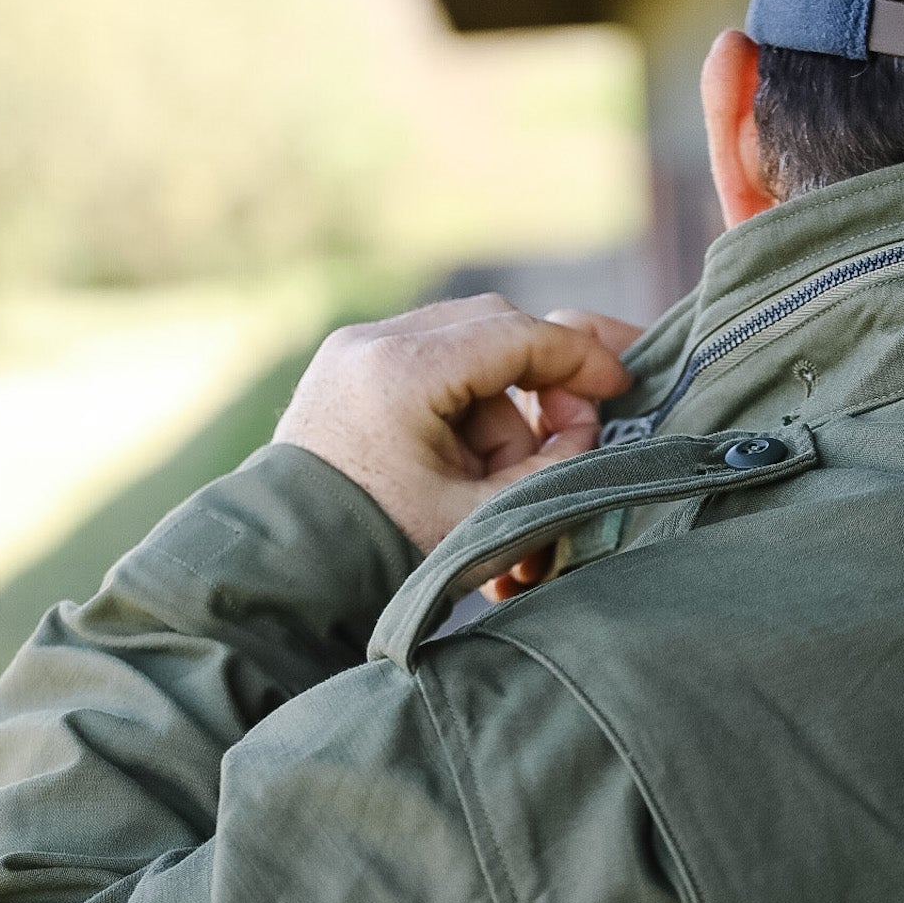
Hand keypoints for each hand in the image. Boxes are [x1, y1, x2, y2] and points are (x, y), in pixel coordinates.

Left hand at [274, 294, 638, 559]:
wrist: (284, 575)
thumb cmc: (379, 552)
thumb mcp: (482, 516)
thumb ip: (553, 466)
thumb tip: (587, 430)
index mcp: (400, 372)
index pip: (516, 336)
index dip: (579, 360)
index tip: (619, 387)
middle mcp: (369, 344)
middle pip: (489, 328)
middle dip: (538, 381)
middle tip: (569, 433)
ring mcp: (350, 353)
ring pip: (462, 352)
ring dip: (496, 410)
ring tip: (492, 483)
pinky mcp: (344, 372)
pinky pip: (426, 368)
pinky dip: (459, 412)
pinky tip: (461, 469)